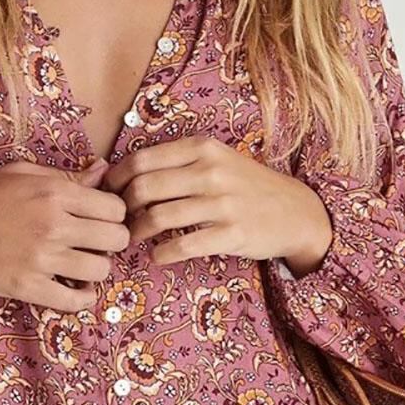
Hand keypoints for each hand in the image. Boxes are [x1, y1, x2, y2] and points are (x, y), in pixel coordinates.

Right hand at [0, 157, 129, 310]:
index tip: (102, 218)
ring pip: (101, 270)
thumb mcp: (20, 173)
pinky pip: (74, 301)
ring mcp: (41, 259)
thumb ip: (65, 175)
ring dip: (96, 268)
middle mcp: (53, 225)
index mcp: (53, 192)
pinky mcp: (26, 287)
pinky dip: (82, 298)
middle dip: (112, 241)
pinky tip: (75, 288)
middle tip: (96, 242)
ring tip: (82, 263)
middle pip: (117, 238)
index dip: (114, 214)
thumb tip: (103, 170)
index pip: (115, 207)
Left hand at [100, 135, 332, 276]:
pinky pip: (183, 244)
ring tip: (132, 238)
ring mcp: (222, 203)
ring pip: (158, 217)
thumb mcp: (216, 160)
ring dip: (136, 232)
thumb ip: (177, 162)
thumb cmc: (246, 185)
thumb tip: (126, 173)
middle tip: (118, 219)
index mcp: (202, 148)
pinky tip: (157, 256)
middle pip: (144, 187)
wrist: (295, 210)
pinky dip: (162, 253)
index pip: (142, 159)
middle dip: (122, 207)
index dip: (116, 179)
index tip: (109, 193)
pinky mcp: (232, 233)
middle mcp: (210, 171)